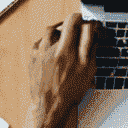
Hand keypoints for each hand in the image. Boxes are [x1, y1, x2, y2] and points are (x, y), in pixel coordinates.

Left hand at [25, 12, 97, 127]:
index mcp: (68, 50)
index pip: (80, 23)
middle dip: (78, 22)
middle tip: (82, 27)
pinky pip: (41, 41)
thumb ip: (91, 50)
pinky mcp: (33, 56)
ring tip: (68, 36)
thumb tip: (94, 36)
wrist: (49, 106)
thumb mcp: (87, 72)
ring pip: (52, 30)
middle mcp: (54, 47)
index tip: (93, 27)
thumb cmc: (69, 92)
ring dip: (62, 30)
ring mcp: (42, 51)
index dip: (90, 23)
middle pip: (68, 22)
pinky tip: (54, 47)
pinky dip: (49, 41)